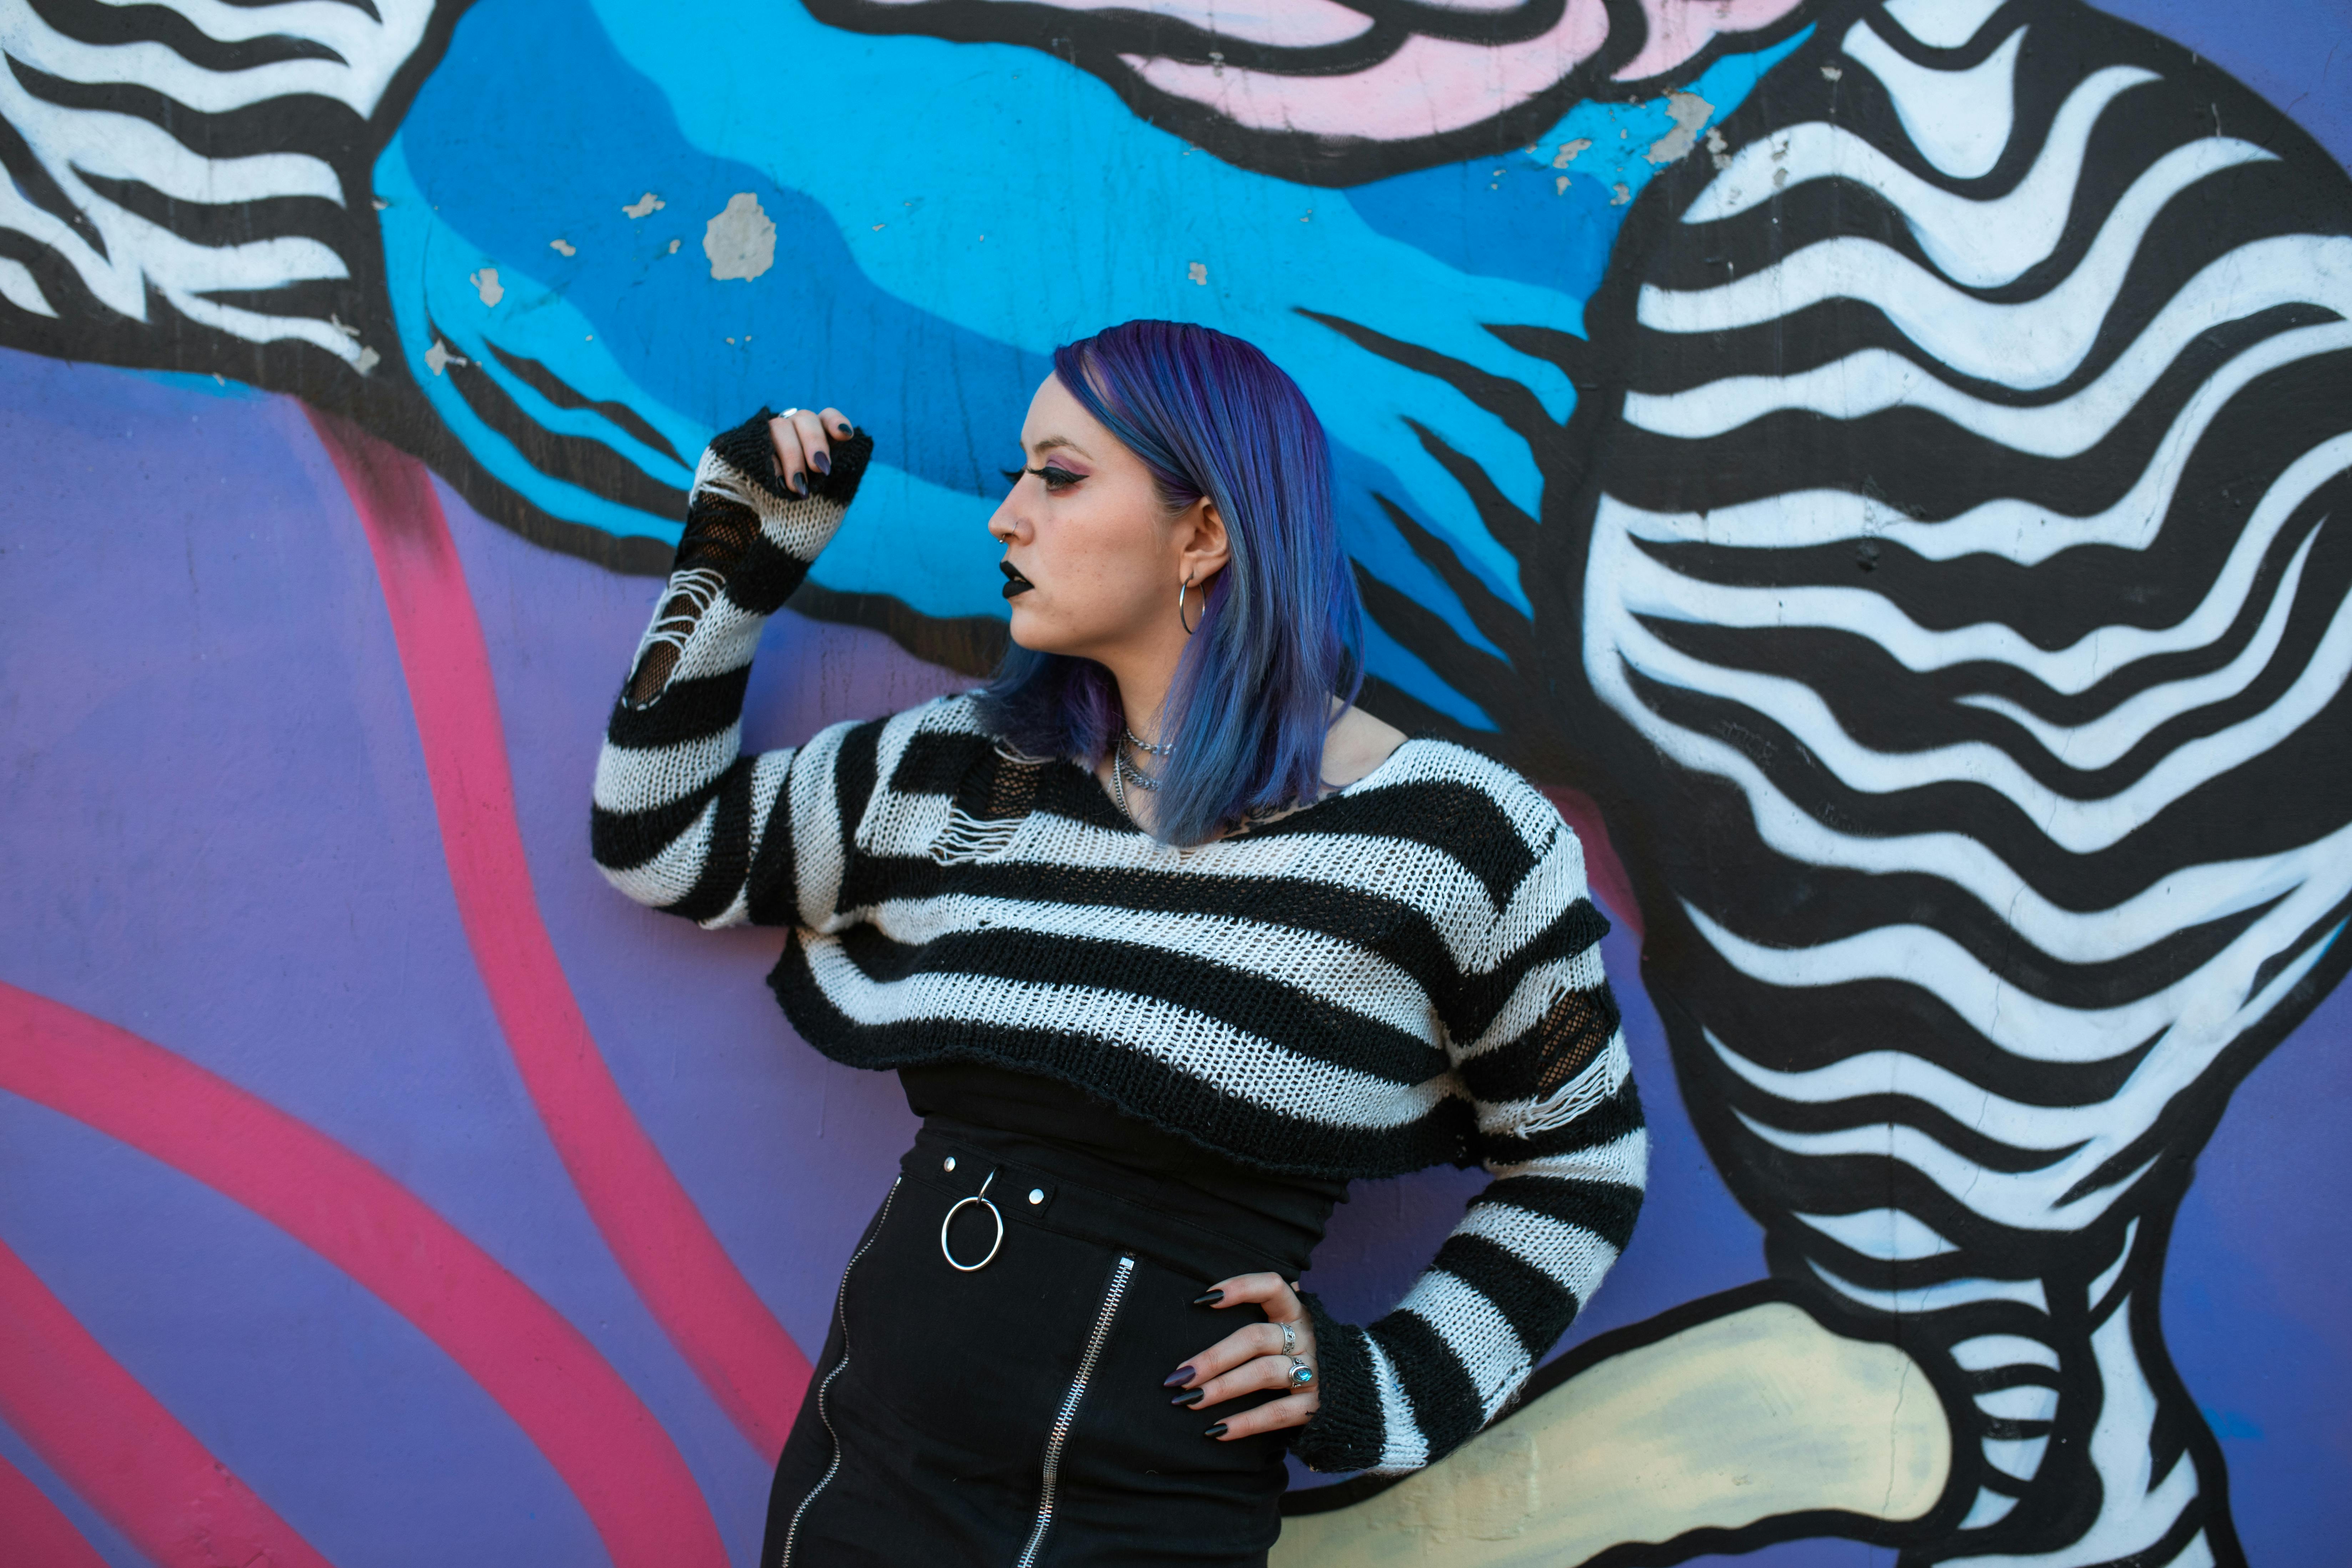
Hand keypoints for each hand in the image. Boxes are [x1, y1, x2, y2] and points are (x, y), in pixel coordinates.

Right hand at [765, 405, 855, 496]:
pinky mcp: (755, 442)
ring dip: (793, 456)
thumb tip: (830, 470)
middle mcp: (795, 424)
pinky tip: (781, 483)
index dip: (836, 421)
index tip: (846, 435)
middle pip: (805, 418)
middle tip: (822, 469)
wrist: (770, 502)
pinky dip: (774, 465)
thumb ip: (827, 469)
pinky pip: (762, 445)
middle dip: (815, 442)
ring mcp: (773, 431)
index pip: (827, 416)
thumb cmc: (806, 490)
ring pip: (781, 427)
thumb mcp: (822, 481)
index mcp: (817, 430)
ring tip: (799, 486)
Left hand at [1165, 1272, 1319, 1439]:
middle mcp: (1306, 1337)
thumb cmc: (1308, 1353)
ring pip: (1263, 1373)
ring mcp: (1314, 1370)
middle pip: (1255, 1338)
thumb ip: (1268, 1311)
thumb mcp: (1295, 1326)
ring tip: (1189, 1401)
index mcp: (1298, 1313)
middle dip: (1213, 1357)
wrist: (1365, 1389)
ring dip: (1222, 1387)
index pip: (1272, 1287)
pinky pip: (1278, 1413)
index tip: (1203, 1300)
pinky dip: (1246, 1423)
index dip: (1240, 1288)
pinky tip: (1217, 1430)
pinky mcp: (1317, 1405)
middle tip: (1179, 1375)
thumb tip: (1213, 1299)